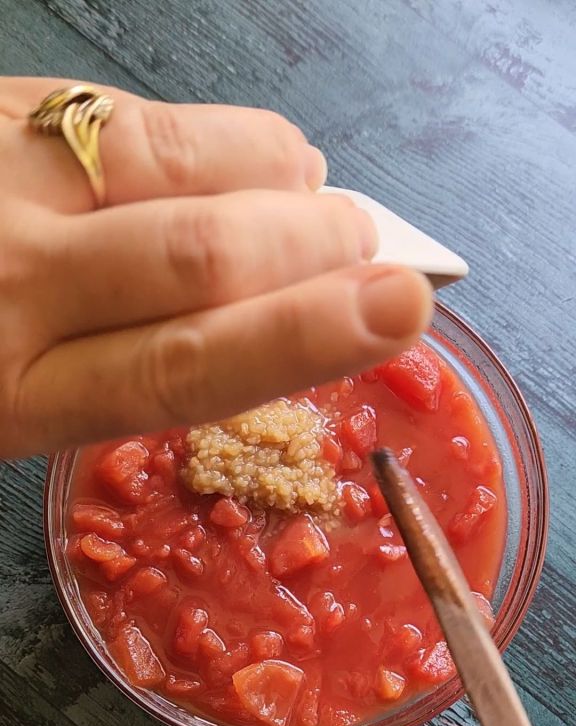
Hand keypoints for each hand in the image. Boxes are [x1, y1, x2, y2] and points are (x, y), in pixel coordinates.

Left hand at [0, 77, 431, 458]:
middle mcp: (8, 291)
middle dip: (315, 247)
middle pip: (201, 260)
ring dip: (278, 178)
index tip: (400, 308)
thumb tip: (270, 310)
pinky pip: (126, 112)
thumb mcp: (14, 407)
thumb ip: (124, 370)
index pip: (188, 370)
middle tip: (368, 249)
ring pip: (175, 164)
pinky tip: (242, 157)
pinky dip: (214, 136)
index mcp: (11, 398)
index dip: (304, 339)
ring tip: (315, 198)